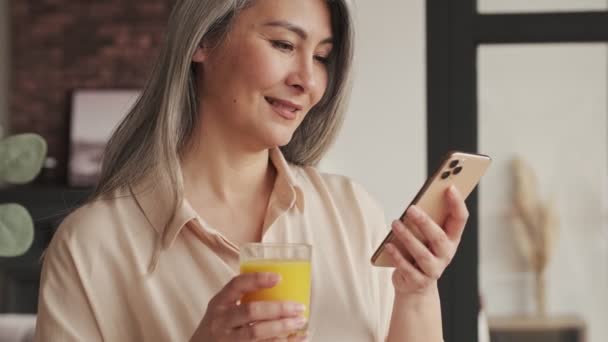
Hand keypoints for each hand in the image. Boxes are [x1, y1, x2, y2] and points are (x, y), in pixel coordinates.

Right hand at [190, 272, 308, 341]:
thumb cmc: (219, 326)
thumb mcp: (223, 308)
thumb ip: (243, 298)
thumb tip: (281, 285)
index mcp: (219, 303)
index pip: (236, 285)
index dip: (257, 279)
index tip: (279, 277)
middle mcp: (221, 321)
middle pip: (251, 311)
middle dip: (278, 309)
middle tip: (299, 307)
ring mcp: (227, 340)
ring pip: (256, 333)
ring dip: (282, 328)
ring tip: (301, 322)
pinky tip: (297, 339)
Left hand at [385, 185, 468, 294]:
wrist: (415, 286)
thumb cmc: (420, 252)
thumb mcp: (426, 236)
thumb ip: (426, 220)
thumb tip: (416, 202)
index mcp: (452, 238)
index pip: (460, 219)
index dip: (457, 203)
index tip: (450, 187)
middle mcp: (446, 254)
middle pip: (439, 237)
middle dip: (424, 222)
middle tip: (410, 208)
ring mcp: (434, 269)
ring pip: (421, 253)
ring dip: (407, 237)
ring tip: (395, 223)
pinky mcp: (419, 281)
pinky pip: (407, 268)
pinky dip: (397, 256)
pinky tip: (388, 245)